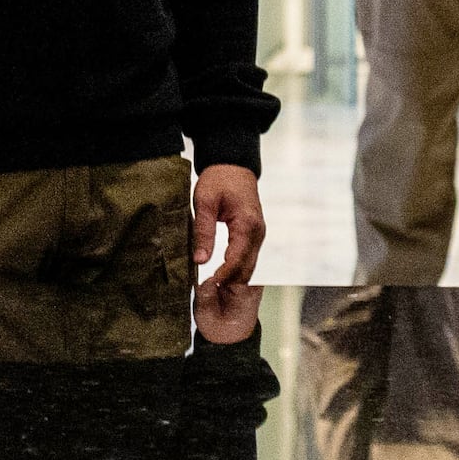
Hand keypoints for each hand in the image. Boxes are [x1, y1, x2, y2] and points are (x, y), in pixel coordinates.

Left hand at [189, 163, 264, 323]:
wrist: (233, 165)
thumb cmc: (218, 179)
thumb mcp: (204, 203)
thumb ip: (203, 232)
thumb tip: (199, 260)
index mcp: (247, 224)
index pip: (237, 258)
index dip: (224, 275)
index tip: (210, 286)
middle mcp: (258, 231)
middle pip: (247, 266)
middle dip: (231, 282)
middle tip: (211, 294)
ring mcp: (259, 233)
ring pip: (249, 263)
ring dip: (235, 277)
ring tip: (215, 289)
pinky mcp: (254, 233)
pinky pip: (248, 256)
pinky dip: (238, 268)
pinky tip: (224, 276)